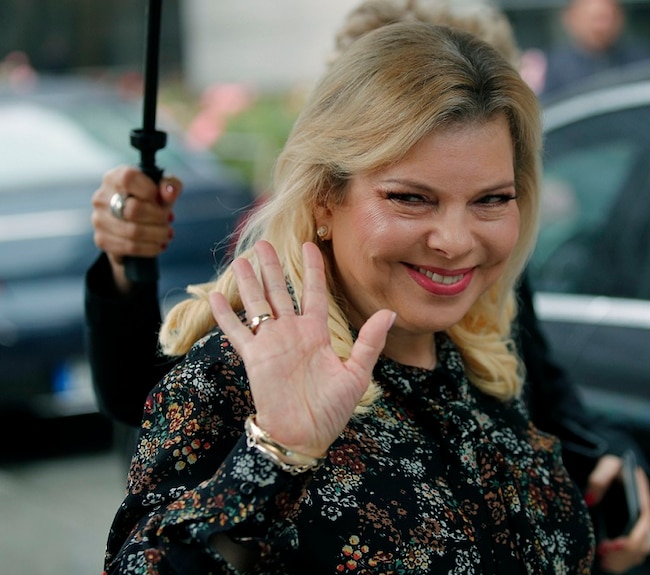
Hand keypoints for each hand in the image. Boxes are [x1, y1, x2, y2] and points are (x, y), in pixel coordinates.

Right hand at [91, 165, 180, 291]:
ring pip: (133, 231)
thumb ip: (170, 185)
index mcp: (114, 178)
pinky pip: (130, 247)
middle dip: (159, 217)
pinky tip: (159, 245)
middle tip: (169, 219)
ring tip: (167, 233)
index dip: (149, 190)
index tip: (160, 198)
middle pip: (134, 209)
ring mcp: (99, 219)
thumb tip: (169, 194)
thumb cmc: (150, 201)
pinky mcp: (102, 240)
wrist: (135, 225)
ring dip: (157, 234)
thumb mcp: (164, 189)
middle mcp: (101, 197)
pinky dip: (150, 248)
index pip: (128, 179)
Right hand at [209, 240, 395, 457]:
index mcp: (316, 333)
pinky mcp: (254, 357)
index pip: (313, 292)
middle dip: (272, 267)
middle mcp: (291, 333)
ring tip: (241, 258)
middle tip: (263, 242)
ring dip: (249, 282)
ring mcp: (271, 343)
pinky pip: (237, 331)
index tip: (310, 245)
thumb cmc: (332, 409)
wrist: (305, 436)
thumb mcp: (357, 374)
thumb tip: (390, 313)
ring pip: (257, 304)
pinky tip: (216, 296)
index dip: (312, 269)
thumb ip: (369, 342)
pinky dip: (225, 315)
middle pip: (279, 291)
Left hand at [585, 455, 649, 573]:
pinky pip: (630, 556)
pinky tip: (604, 561)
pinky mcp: (630, 536)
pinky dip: (620, 562)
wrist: (618, 470)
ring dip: (622, 561)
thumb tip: (589, 499)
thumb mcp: (608, 465)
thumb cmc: (615, 467)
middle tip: (603, 556)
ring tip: (603, 561)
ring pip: (637, 554)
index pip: (644, 527)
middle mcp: (645, 521)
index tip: (613, 545)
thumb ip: (600, 478)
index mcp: (643, 503)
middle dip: (624, 555)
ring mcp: (639, 530)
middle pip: (642, 546)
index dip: (632, 540)